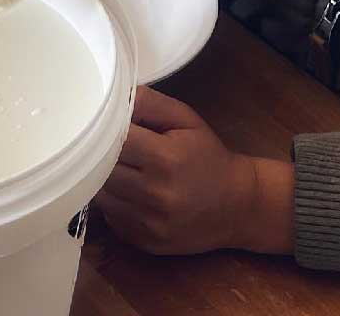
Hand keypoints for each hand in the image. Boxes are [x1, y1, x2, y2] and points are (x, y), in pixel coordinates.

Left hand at [95, 87, 292, 255]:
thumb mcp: (185, 119)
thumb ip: (149, 102)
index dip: (107, 130)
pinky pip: (111, 217)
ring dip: (104, 179)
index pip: (114, 139)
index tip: (108, 125)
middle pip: (102, 168)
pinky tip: (130, 192)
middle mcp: (154, 194)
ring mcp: (148, 222)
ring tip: (123, 168)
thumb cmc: (208, 155)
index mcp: (164, 158)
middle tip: (112, 146)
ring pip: (102, 194)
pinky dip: (114, 202)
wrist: (238, 206)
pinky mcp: (144, 242)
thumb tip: (115, 97)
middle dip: (103, 155)